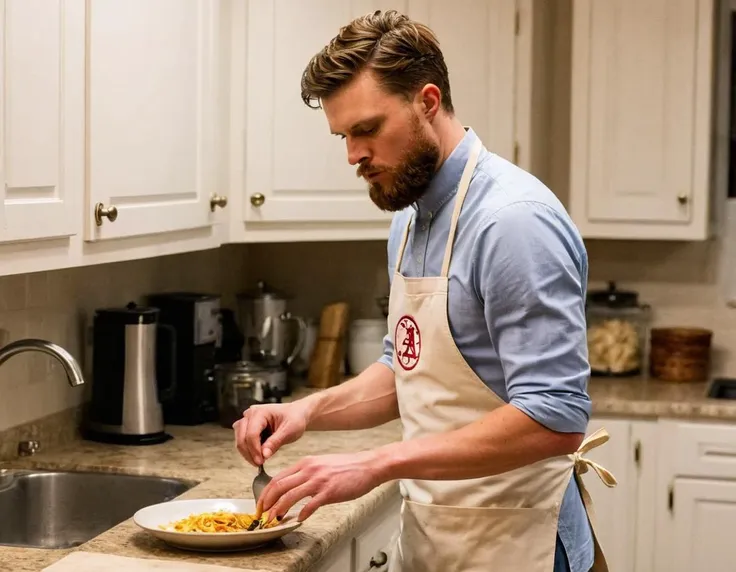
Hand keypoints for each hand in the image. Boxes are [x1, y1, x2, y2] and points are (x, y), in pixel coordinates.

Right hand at [233, 402, 310, 465]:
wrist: (296, 414)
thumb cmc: (294, 418)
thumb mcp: (289, 431)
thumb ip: (275, 442)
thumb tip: (264, 455)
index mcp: (260, 412)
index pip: (251, 433)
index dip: (254, 449)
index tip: (260, 462)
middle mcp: (250, 414)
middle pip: (241, 437)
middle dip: (249, 453)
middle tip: (259, 464)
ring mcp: (247, 420)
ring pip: (240, 440)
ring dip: (247, 452)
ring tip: (260, 461)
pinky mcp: (248, 427)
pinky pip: (243, 441)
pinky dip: (249, 450)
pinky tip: (258, 456)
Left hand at [257, 450, 383, 521]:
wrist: (366, 465)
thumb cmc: (346, 466)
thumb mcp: (321, 463)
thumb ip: (305, 473)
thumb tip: (290, 487)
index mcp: (305, 463)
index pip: (277, 478)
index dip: (265, 493)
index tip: (262, 504)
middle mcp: (309, 470)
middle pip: (279, 486)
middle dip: (267, 503)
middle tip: (263, 515)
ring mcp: (319, 481)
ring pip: (290, 496)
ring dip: (279, 510)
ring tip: (274, 520)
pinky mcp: (329, 492)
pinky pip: (310, 505)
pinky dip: (302, 514)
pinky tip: (300, 519)